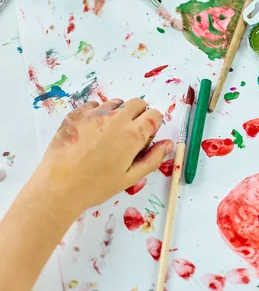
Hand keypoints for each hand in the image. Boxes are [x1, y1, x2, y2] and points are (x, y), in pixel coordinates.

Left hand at [30, 98, 173, 211]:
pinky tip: (92, 132)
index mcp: (133, 134)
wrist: (58, 188)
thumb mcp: (131, 178)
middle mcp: (116, 118)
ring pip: (116, 102)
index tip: (146, 137)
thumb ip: (154, 158)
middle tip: (129, 135)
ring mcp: (94, 114)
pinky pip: (94, 104)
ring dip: (119, 113)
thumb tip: (168, 143)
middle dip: (139, 115)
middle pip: (138, 103)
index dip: (154, 124)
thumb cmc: (97, 186)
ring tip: (109, 134)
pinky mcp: (76, 114)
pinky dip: (98, 113)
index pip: (155, 114)